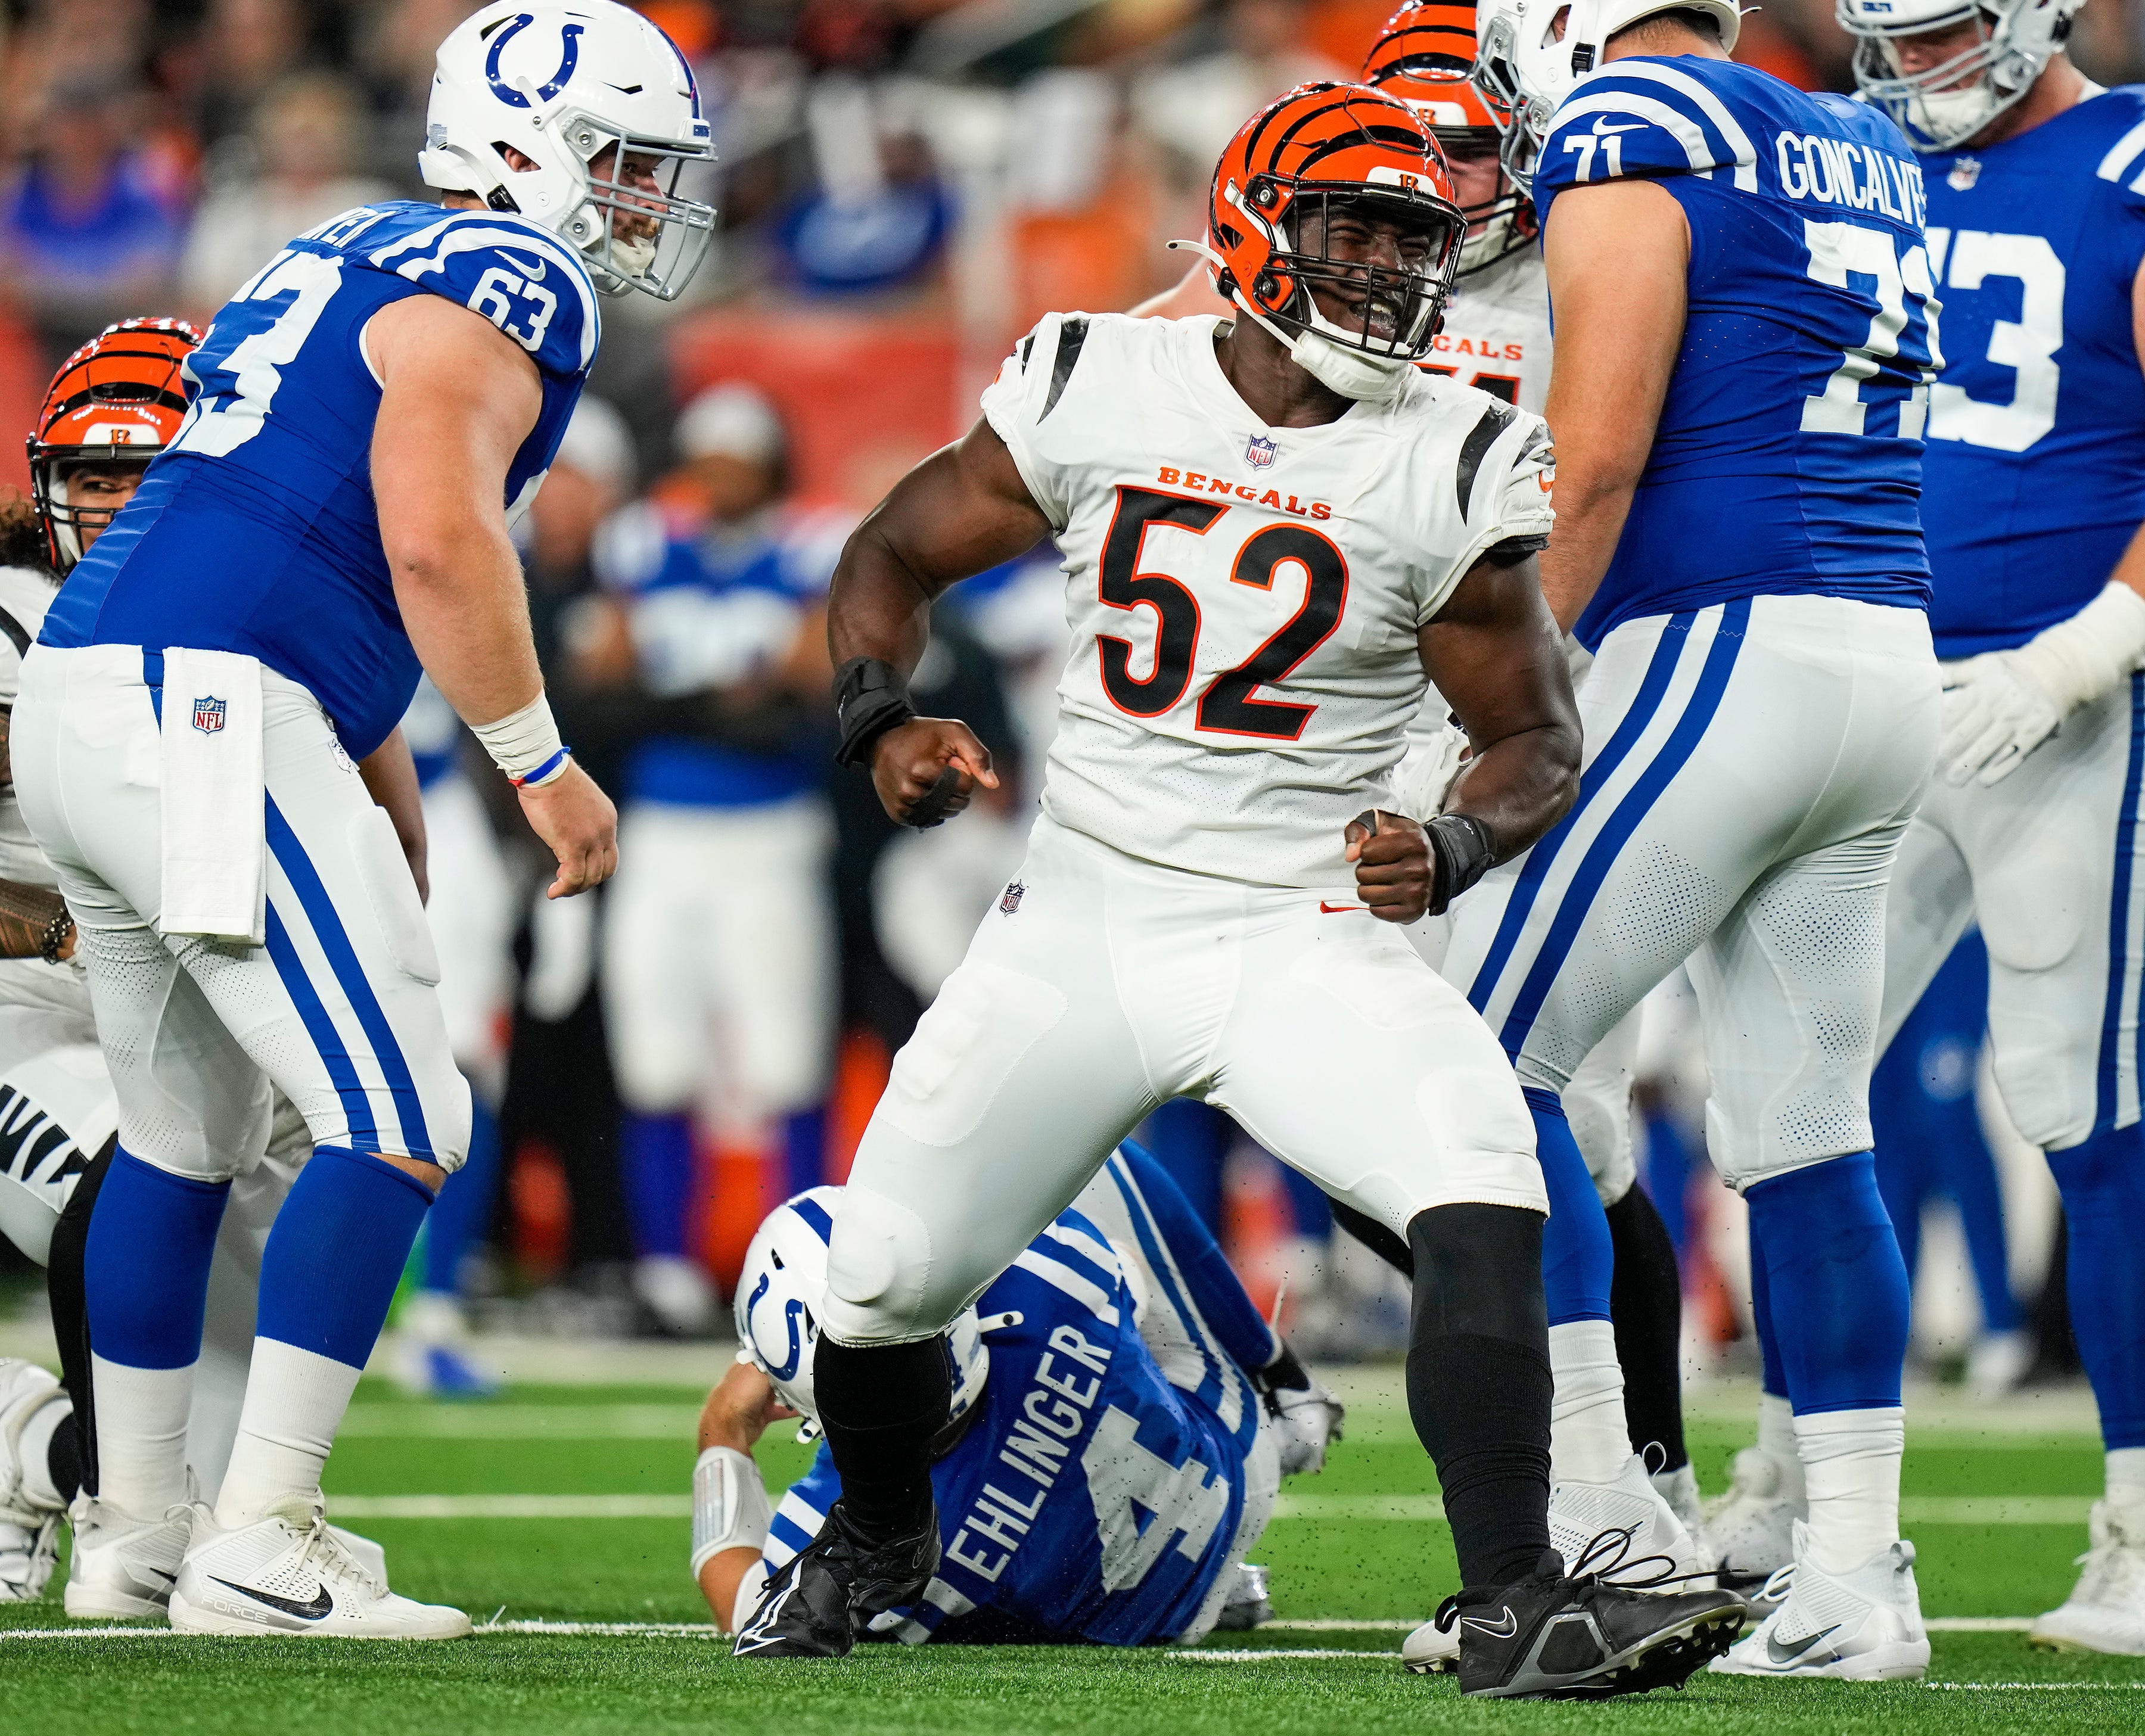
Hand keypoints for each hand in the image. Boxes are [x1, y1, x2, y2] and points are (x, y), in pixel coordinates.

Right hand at [518, 760, 617, 897]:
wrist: (545, 770)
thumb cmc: (552, 780)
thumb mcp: (575, 802)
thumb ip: (578, 820)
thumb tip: (566, 834)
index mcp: (608, 819)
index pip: (609, 854)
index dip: (594, 867)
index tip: (573, 868)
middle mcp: (605, 831)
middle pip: (605, 870)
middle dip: (587, 881)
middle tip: (566, 883)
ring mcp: (591, 839)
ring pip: (590, 877)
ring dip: (574, 888)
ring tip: (558, 890)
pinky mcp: (573, 844)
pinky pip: (573, 876)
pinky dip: (564, 888)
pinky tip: (552, 891)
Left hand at [698, 1360, 799, 1454]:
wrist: (731, 1428)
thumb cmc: (736, 1396)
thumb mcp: (756, 1368)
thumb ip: (771, 1360)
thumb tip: (784, 1353)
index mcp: (746, 1366)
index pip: (767, 1355)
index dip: (781, 1355)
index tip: (796, 1355)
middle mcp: (751, 1381)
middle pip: (776, 1374)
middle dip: (790, 1375)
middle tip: (803, 1373)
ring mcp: (756, 1398)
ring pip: (780, 1392)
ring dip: (793, 1392)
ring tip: (806, 1389)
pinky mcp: (763, 1414)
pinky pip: (783, 1410)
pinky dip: (793, 1409)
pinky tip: (803, 1407)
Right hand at [870, 717, 998, 826]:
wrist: (882, 738)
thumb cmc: (923, 734)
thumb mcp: (954, 732)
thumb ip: (978, 755)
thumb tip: (993, 784)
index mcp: (924, 770)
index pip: (966, 787)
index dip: (962, 772)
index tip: (948, 759)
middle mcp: (910, 791)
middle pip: (956, 804)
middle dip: (955, 787)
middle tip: (938, 768)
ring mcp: (902, 805)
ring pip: (944, 814)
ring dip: (945, 799)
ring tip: (929, 778)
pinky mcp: (897, 814)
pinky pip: (929, 820)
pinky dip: (932, 808)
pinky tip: (922, 791)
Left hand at [1344, 809, 1433, 922]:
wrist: (1433, 861)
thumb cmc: (1404, 841)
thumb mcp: (1382, 823)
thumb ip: (1359, 829)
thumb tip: (1351, 855)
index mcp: (1412, 843)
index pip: (1365, 852)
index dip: (1366, 851)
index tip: (1380, 850)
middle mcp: (1418, 868)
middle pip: (1363, 875)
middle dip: (1366, 870)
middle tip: (1381, 866)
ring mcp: (1417, 891)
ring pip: (1367, 895)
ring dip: (1368, 887)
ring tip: (1382, 880)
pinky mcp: (1413, 910)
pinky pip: (1377, 911)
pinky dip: (1377, 903)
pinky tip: (1388, 893)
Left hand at [1940, 652, 2059, 788]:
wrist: (2059, 673)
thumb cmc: (2011, 671)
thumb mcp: (1983, 664)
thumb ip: (1955, 674)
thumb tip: (1927, 677)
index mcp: (1985, 686)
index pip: (1955, 711)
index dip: (1937, 730)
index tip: (1922, 744)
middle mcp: (2002, 703)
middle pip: (1969, 731)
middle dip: (1948, 751)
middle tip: (1931, 768)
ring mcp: (2020, 720)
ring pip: (1990, 746)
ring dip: (1970, 765)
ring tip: (1953, 781)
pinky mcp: (2037, 733)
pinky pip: (2017, 755)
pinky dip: (2001, 769)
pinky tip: (1985, 781)